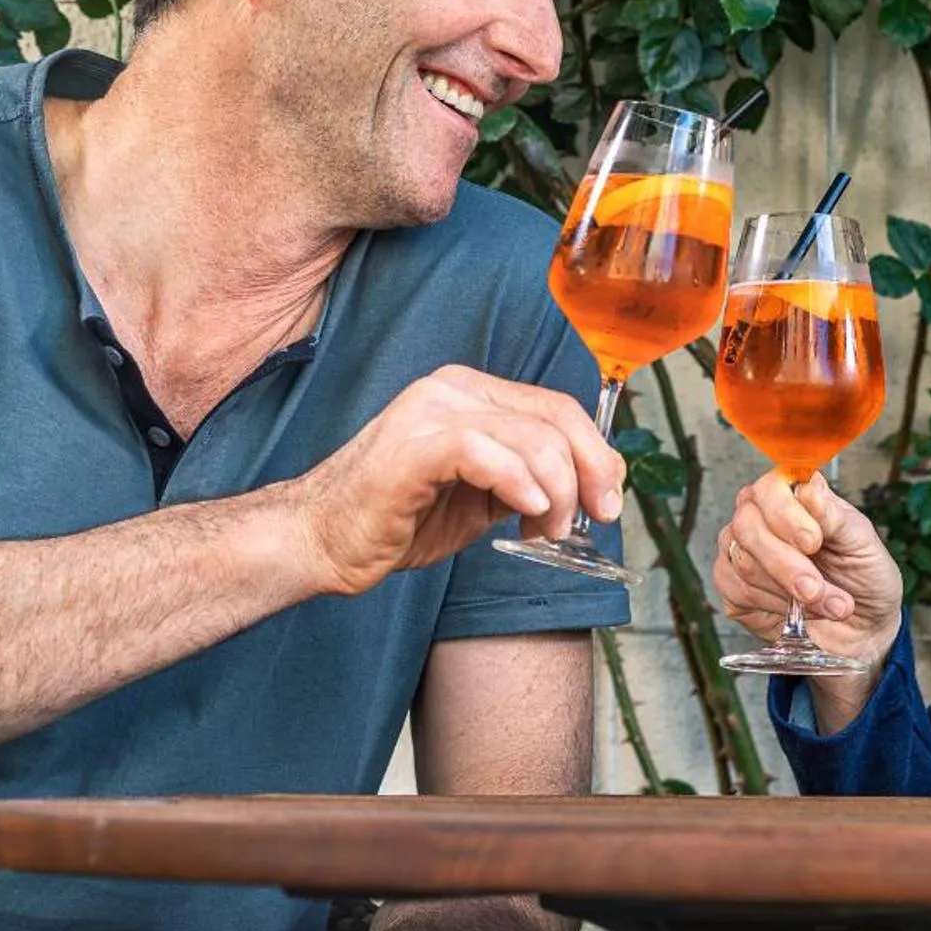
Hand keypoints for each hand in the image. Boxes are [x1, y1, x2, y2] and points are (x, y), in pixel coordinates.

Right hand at [287, 365, 625, 594]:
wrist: (321, 540)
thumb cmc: (398, 519)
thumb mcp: (482, 497)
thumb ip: (530, 479)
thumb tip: (597, 481)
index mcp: (470, 393)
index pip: (556, 407)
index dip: (596, 451)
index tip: (609, 499)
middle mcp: (452, 390)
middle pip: (553, 415)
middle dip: (591, 470)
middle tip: (596, 516)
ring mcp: (430, 412)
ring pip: (530, 436)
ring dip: (558, 491)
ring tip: (548, 531)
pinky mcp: (413, 446)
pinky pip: (484, 452)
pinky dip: (519, 483)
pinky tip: (527, 513)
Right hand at [714, 472, 904, 721]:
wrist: (863, 628)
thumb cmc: (864, 576)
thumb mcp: (862, 543)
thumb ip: (834, 515)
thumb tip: (809, 487)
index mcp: (793, 497)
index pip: (771, 488)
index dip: (786, 514)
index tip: (813, 542)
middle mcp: (761, 518)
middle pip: (748, 525)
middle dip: (786, 563)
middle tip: (816, 588)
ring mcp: (742, 552)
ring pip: (744, 563)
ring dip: (790, 592)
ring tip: (828, 605)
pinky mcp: (733, 588)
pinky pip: (737, 591)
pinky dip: (774, 607)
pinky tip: (798, 613)